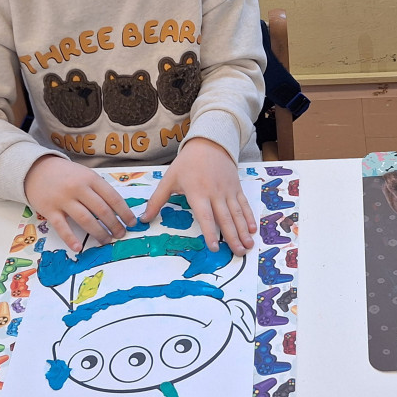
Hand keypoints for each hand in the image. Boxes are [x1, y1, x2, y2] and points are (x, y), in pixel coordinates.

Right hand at [23, 155, 136, 252]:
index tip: (132, 222)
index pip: (113, 198)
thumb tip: (119, 209)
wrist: (36, 169)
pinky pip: (61, 227)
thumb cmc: (66, 174)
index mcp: (91, 179)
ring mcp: (63, 199)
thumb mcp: (86, 175)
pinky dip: (70, 239)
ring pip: (85, 220)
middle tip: (121, 234)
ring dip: (99, 232)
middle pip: (101, 210)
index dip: (125, 212)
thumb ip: (99, 189)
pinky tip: (78, 247)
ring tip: (106, 240)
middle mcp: (78, 188)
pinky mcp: (49, 210)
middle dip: (114, 225)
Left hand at [141, 137, 256, 255]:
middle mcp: (215, 194)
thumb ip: (157, 200)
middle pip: (225, 218)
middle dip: (233, 237)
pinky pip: (243, 204)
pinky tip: (253, 229)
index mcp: (198, 193)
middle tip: (238, 253)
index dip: (210, 233)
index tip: (215, 248)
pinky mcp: (236, 188)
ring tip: (248, 246)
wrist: (209, 143)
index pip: (205, 216)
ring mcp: (228, 191)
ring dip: (244, 230)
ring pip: (237, 214)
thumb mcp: (169, 179)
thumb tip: (143, 219)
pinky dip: (249, 217)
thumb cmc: (187, 163)